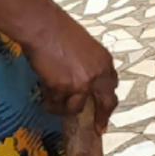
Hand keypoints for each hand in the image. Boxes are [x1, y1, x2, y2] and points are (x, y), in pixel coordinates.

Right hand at [23, 2, 119, 128]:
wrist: (43, 26)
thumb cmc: (58, 31)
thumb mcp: (84, 47)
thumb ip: (89, 65)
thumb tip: (83, 82)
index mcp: (105, 61)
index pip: (111, 86)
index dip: (108, 99)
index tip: (106, 110)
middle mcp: (98, 74)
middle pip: (106, 103)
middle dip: (102, 118)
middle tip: (99, 128)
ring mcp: (82, 83)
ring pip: (75, 108)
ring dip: (64, 106)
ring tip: (53, 98)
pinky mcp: (65, 88)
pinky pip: (56, 103)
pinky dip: (49, 100)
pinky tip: (44, 90)